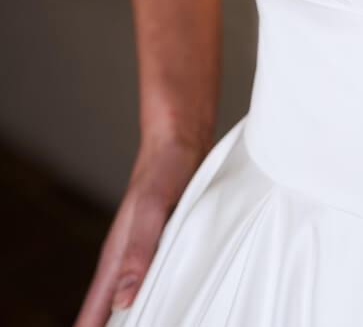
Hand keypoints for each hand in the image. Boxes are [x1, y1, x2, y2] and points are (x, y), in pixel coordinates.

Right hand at [71, 134, 207, 325]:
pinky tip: (165, 309)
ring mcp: (143, 255)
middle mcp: (125, 262)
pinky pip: (154, 284)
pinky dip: (155, 300)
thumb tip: (123, 300)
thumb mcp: (152, 208)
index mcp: (115, 259)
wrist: (182, 140)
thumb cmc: (163, 170)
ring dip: (135, 317)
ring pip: (131, 299)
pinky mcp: (163, 247)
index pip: (93, 313)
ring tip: (146, 324)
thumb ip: (138, 251)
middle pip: (109, 313)